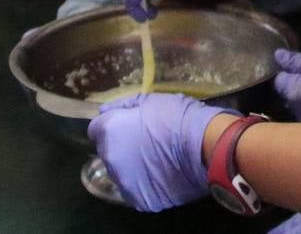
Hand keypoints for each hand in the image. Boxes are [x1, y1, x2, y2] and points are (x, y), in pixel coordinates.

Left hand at [87, 93, 236, 211]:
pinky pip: (137, 190)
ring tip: (157, 159)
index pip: (96, 130)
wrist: (204, 145)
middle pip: (108, 152)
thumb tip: (104, 111)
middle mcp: (110, 159)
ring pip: (121, 173)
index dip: (112, 126)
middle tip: (145, 142)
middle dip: (121, 146)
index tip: (129, 125)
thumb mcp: (150, 100)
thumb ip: (122, 106)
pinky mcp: (140, 200)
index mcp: (109, 132)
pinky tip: (163, 174)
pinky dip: (146, 183)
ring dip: (132, 166)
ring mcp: (124, 182)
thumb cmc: (178, 116)